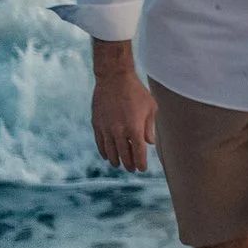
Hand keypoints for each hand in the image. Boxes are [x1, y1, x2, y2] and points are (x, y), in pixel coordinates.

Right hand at [90, 44, 155, 172]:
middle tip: (132, 169)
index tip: (142, 169)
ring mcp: (106, 128)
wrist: (114, 79)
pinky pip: (99, 142)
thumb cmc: (137, 92)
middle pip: (123, 154)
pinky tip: (107, 156)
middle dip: (128, 164)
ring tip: (119, 165)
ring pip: (109, 151)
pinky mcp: (96, 124)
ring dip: (115, 160)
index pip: (138, 152)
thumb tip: (149, 143)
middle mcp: (119, 131)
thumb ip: (149, 127)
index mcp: (134, 128)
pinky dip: (103, 151)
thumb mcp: (150, 108)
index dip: (140, 163)